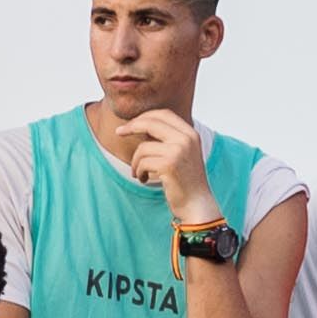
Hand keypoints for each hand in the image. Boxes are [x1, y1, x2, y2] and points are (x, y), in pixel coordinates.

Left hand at [121, 104, 219, 229]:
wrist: (197, 203)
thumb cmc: (185, 180)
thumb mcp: (181, 153)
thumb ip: (167, 138)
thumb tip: (139, 125)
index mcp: (190, 133)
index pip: (163, 114)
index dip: (144, 116)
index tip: (130, 124)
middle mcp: (186, 139)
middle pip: (151, 122)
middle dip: (131, 126)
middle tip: (119, 133)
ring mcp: (179, 151)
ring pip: (142, 148)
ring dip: (136, 162)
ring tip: (140, 172)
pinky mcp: (169, 164)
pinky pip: (142, 163)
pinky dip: (138, 172)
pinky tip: (144, 179)